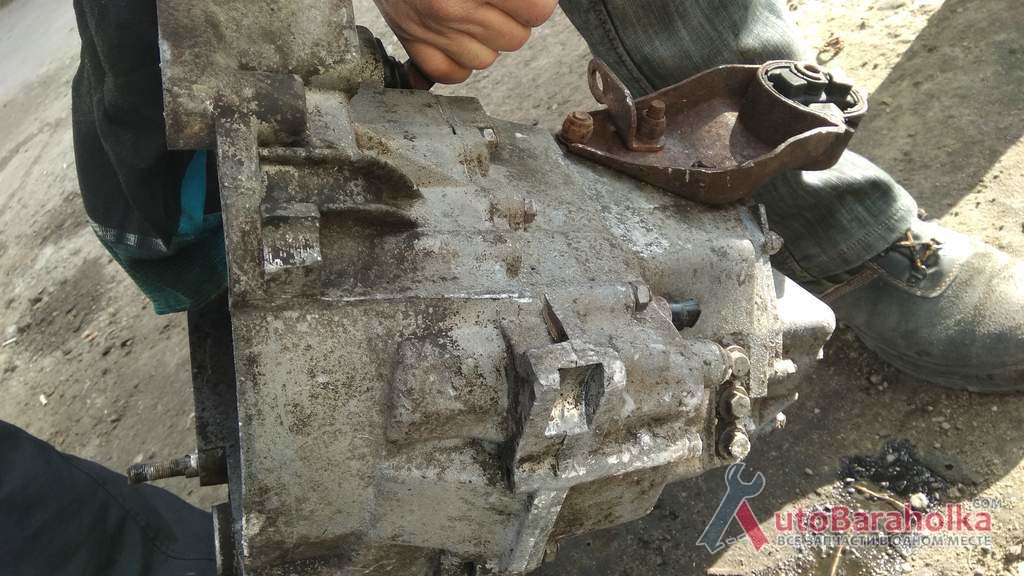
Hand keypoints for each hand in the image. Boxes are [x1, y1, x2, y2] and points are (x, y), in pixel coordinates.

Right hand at [372, 0, 557, 83]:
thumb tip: (536, 3)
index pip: (537, 11)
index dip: (536, 1)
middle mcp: (453, 9)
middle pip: (516, 38)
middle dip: (514, 19)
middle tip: (499, 0)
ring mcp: (431, 31)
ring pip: (487, 60)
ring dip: (488, 40)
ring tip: (475, 13)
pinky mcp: (412, 42)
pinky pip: (451, 73)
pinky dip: (458, 61)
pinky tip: (457, 37)